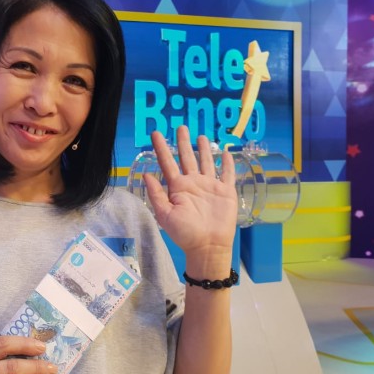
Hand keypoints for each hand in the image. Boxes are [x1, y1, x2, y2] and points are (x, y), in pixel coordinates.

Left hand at [143, 126, 237, 264]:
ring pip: (206, 162)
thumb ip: (156, 194)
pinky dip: (226, 163)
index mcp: (178, 187)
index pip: (167, 162)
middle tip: (181, 127)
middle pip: (187, 157)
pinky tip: (224, 153)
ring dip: (203, 149)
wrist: (208, 246)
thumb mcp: (165, 215)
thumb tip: (146, 174)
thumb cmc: (185, 233)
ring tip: (200, 136)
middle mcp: (193, 183)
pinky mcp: (225, 191)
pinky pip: (227, 174)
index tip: (155, 133)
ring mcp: (210, 186)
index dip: (161, 148)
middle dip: (183, 143)